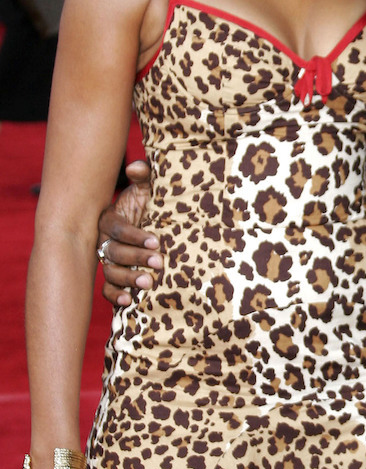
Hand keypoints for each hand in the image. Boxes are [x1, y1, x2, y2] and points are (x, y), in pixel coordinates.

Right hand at [97, 159, 161, 306]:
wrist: (157, 224)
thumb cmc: (151, 205)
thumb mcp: (148, 188)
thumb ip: (143, 175)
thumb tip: (135, 167)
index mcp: (110, 219)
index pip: (117, 228)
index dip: (134, 235)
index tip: (156, 240)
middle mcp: (105, 241)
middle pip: (114, 252)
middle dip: (136, 257)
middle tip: (158, 262)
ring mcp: (109, 261)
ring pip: (110, 272)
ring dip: (128, 278)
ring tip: (148, 282)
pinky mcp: (114, 278)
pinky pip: (107, 290)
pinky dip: (115, 296)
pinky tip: (129, 301)